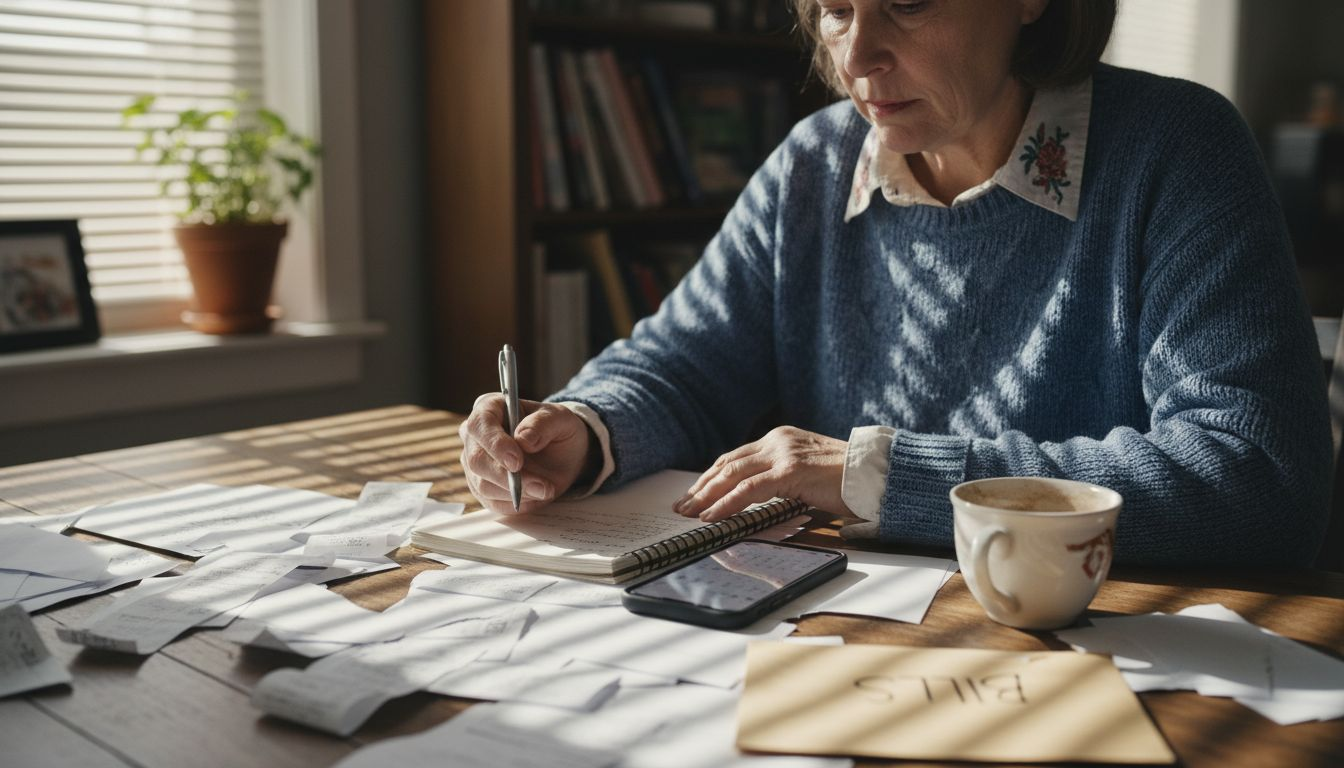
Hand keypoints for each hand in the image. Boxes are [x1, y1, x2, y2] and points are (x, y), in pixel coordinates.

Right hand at [458, 395, 594, 514]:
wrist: (562, 455)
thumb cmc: (557, 430)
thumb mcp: (561, 419)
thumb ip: (543, 424)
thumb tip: (523, 439)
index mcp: (490, 408)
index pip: (479, 424)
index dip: (495, 444)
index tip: (517, 461)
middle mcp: (475, 436)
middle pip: (477, 460)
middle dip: (508, 477)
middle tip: (540, 485)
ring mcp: (476, 464)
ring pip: (484, 485)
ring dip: (517, 492)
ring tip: (546, 488)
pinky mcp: (482, 488)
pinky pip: (493, 502)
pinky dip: (517, 503)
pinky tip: (536, 495)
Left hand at [673, 426, 849, 521]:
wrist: (876, 471)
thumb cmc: (847, 478)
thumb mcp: (807, 472)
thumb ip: (782, 478)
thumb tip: (756, 498)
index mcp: (781, 439)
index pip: (736, 458)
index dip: (712, 477)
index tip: (696, 493)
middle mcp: (778, 440)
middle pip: (728, 463)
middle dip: (702, 486)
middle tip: (683, 505)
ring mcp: (784, 453)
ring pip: (733, 474)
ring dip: (707, 496)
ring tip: (690, 513)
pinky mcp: (791, 470)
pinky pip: (750, 489)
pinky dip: (727, 503)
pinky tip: (713, 516)